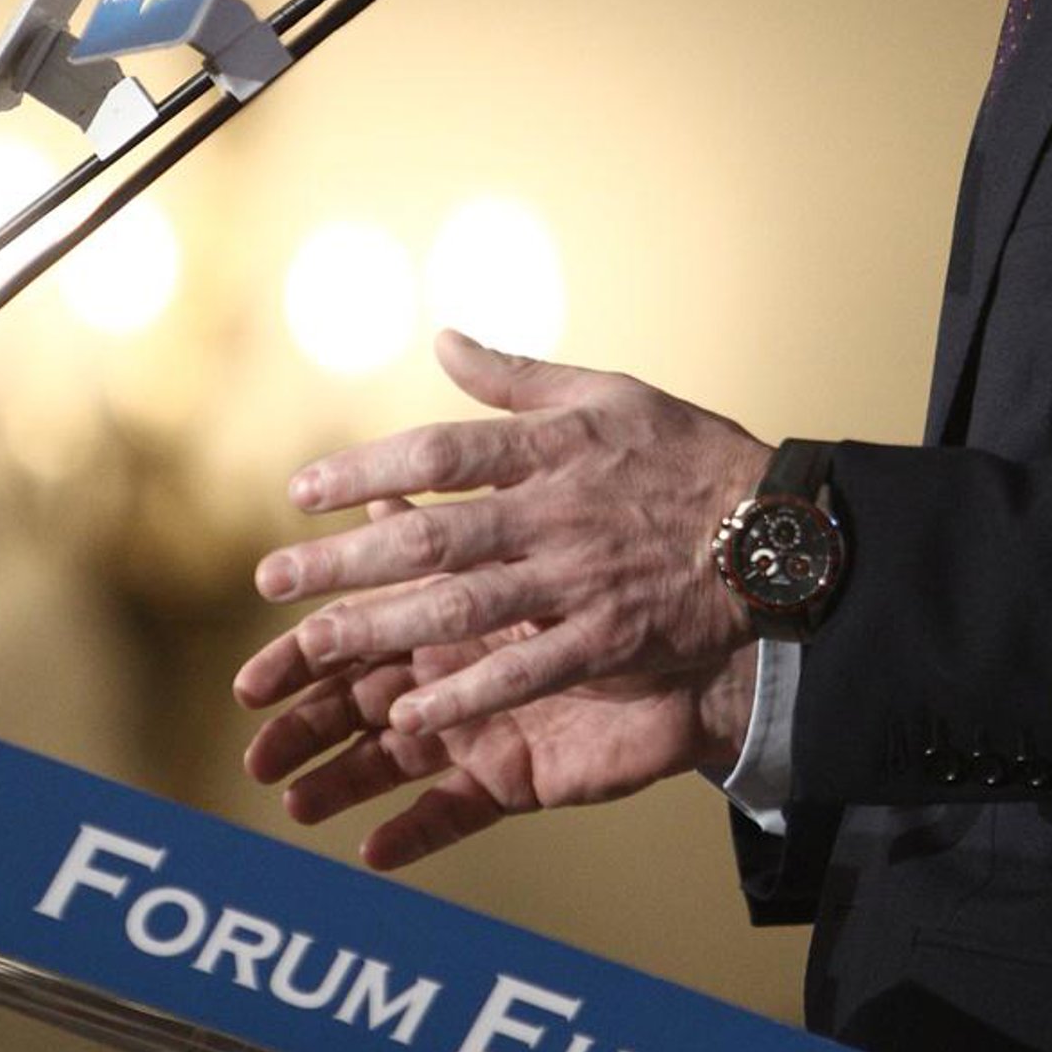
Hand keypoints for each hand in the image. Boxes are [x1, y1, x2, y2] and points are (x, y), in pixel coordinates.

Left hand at [234, 328, 769, 865]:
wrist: (779, 531)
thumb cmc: (693, 456)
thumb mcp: (612, 392)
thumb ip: (519, 377)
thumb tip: (444, 339)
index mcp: (555, 449)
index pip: (439, 456)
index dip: (364, 471)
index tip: (302, 491)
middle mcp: (558, 514)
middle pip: (432, 538)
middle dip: (343, 561)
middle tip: (271, 580)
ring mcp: (581, 580)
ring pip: (463, 608)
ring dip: (382, 628)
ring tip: (312, 647)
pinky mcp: (608, 637)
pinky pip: (524, 670)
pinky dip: (466, 692)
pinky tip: (410, 711)